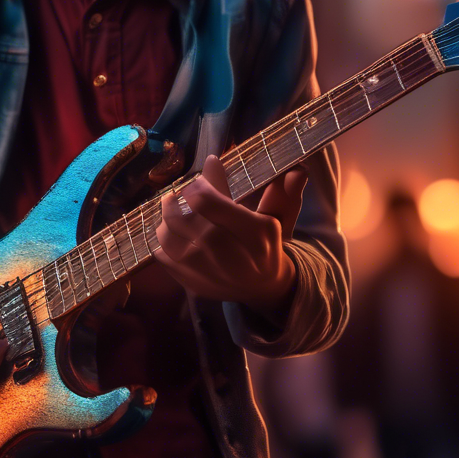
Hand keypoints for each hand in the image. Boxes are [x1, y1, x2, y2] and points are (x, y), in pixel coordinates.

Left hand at [153, 155, 307, 311]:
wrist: (262, 287)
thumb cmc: (267, 244)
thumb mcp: (278, 217)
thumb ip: (281, 193)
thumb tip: (297, 170)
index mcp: (252, 232)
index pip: (205, 199)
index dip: (198, 181)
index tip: (203, 174)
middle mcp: (225, 252)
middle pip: (180, 215)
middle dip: (176, 197)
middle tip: (181, 192)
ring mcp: (205, 271)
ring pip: (166, 233)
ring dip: (166, 216)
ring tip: (173, 208)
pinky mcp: (190, 283)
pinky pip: (161, 254)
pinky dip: (162, 239)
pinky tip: (173, 231)